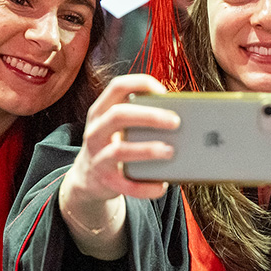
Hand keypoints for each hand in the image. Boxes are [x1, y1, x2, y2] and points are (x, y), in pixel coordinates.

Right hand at [59, 74, 179, 257]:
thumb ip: (140, 115)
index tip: (163, 92)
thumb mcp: (118, 126)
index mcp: (101, 111)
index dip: (141, 84)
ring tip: (171, 151)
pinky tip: (162, 185)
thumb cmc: (115, 144)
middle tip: (176, 121)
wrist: (88, 179)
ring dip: (148, 150)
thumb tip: (181, 113)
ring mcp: (98, 157)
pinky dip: (146, 186)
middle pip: (118, 115)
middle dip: (149, 116)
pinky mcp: (106, 181)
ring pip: (120, 150)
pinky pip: (127, 185)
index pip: (117, 87)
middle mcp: (96, 132)